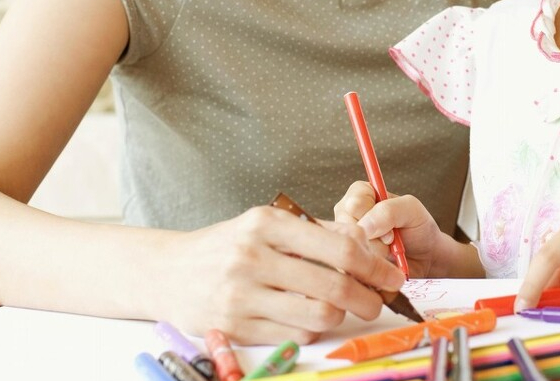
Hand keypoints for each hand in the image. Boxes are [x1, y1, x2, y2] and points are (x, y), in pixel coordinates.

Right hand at [158, 203, 405, 344]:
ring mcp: (241, 295)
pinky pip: (293, 335)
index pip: (339, 246)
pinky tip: (310, 318)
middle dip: (368, 297)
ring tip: (344, 309)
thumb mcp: (267, 224)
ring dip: (341, 316)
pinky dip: (311, 329)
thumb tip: (369, 243)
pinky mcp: (235, 327)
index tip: (392, 275)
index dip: (374, 265)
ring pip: (317, 316)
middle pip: (333, 286)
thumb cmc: (227, 245)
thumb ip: (316, 231)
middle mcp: (252, 257)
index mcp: (266, 223)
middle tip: (378, 301)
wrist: (167, 272)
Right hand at [335, 181, 474, 278]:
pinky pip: (350, 270)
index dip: (373, 218)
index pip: (353, 204)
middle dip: (374, 242)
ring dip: (374, 258)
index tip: (391, 230)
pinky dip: (370, 272)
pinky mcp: (345, 263)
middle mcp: (346, 215)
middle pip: (348, 230)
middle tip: (390, 243)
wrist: (425, 258)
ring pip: (349, 252)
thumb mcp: (411, 210)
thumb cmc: (418, 228)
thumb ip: (389, 210)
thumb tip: (365, 226)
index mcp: (360, 194)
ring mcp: (343, 239)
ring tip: (387, 256)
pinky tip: (380, 268)